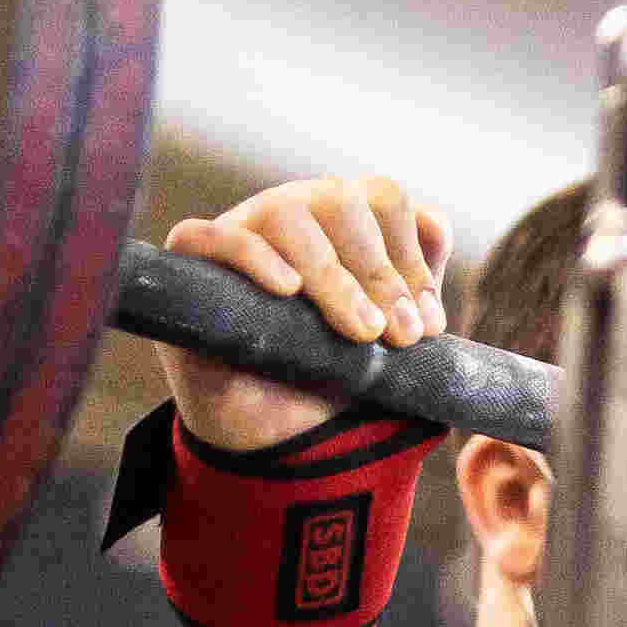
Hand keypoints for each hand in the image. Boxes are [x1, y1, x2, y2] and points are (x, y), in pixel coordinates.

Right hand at [150, 174, 446, 453]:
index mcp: (341, 218)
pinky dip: (251, 256)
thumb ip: (414, 284)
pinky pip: (210, 236)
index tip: (428, 324)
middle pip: (340, 201)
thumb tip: (434, 223)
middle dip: (380, 272)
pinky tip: (287, 288)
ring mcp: (240, 228)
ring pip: (285, 216)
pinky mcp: (191, 265)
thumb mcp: (386, 335)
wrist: (269, 427)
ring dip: (332, 275)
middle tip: (401, 336)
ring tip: (361, 332)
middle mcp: (293, 211)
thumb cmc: (328, 368)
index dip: (411, 257)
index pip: (382, 199)